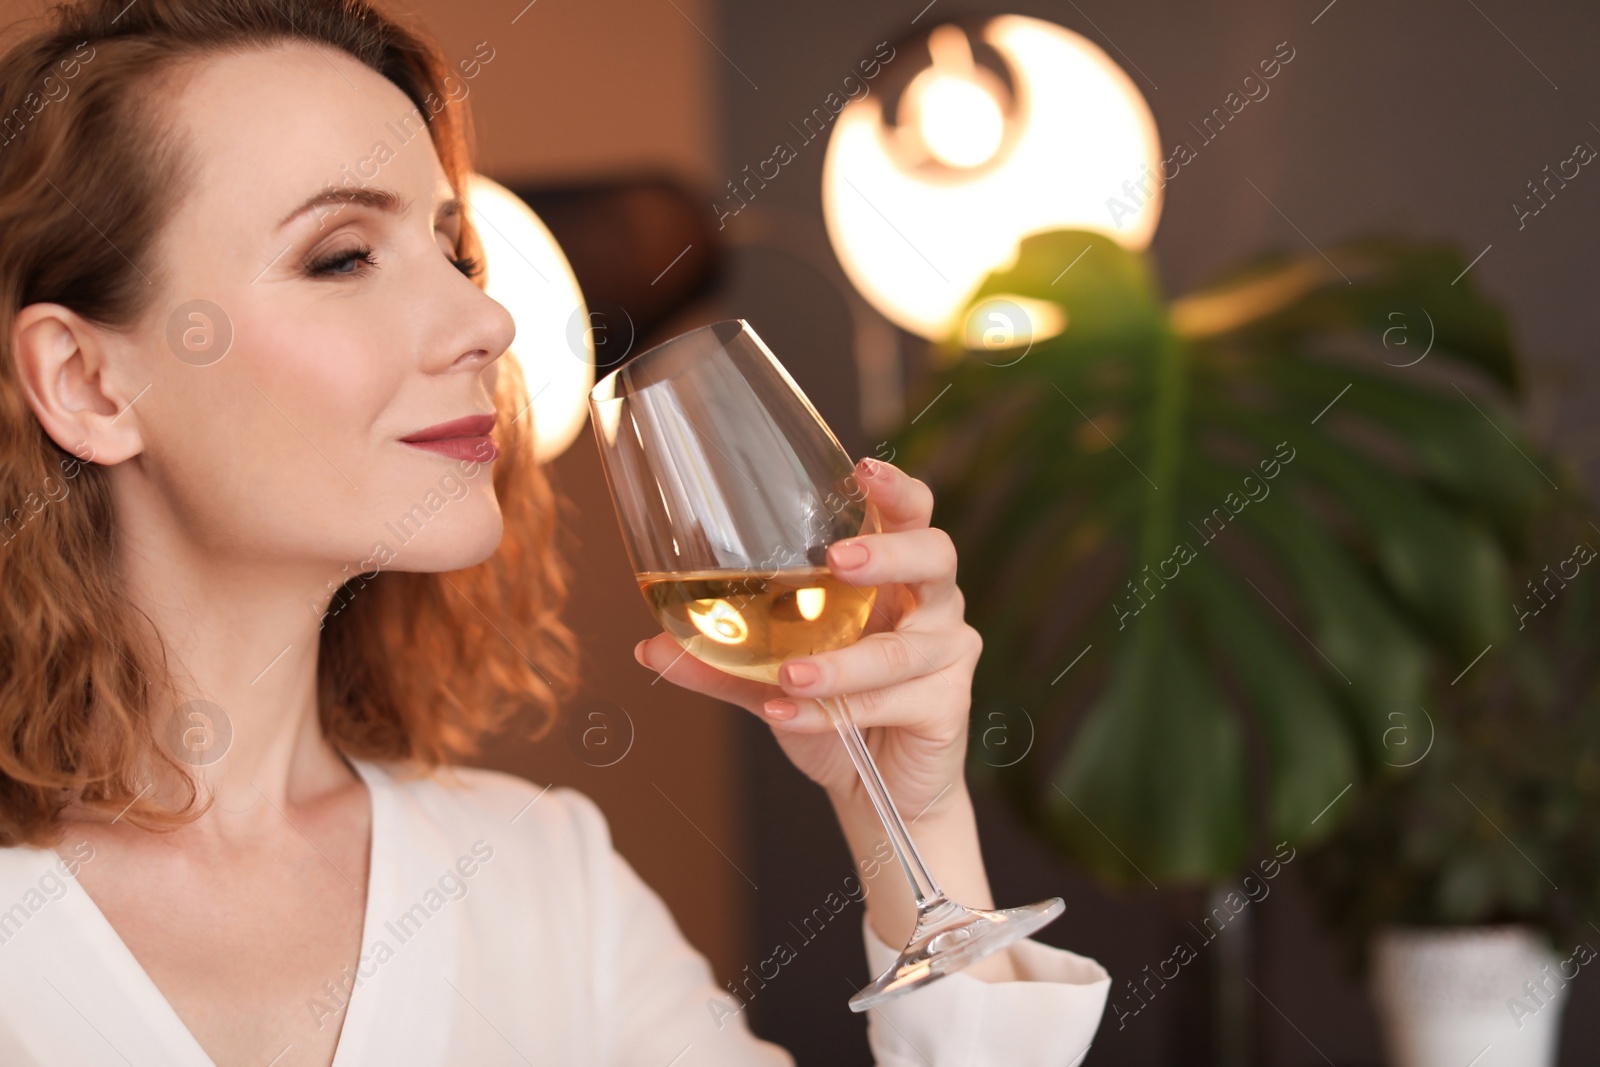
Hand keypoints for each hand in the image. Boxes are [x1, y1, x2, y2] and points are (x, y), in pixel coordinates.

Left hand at [633, 456, 981, 821]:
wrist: (876, 793)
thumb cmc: (836, 714)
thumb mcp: (770, 682)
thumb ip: (722, 660)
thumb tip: (649, 645)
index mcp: (895, 578)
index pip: (911, 516)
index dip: (897, 490)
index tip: (863, 469)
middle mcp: (931, 606)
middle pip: (934, 556)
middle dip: (888, 552)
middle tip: (838, 559)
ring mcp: (948, 654)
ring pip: (901, 649)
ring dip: (842, 663)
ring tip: (789, 677)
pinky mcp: (949, 705)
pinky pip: (891, 703)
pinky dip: (834, 712)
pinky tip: (790, 715)